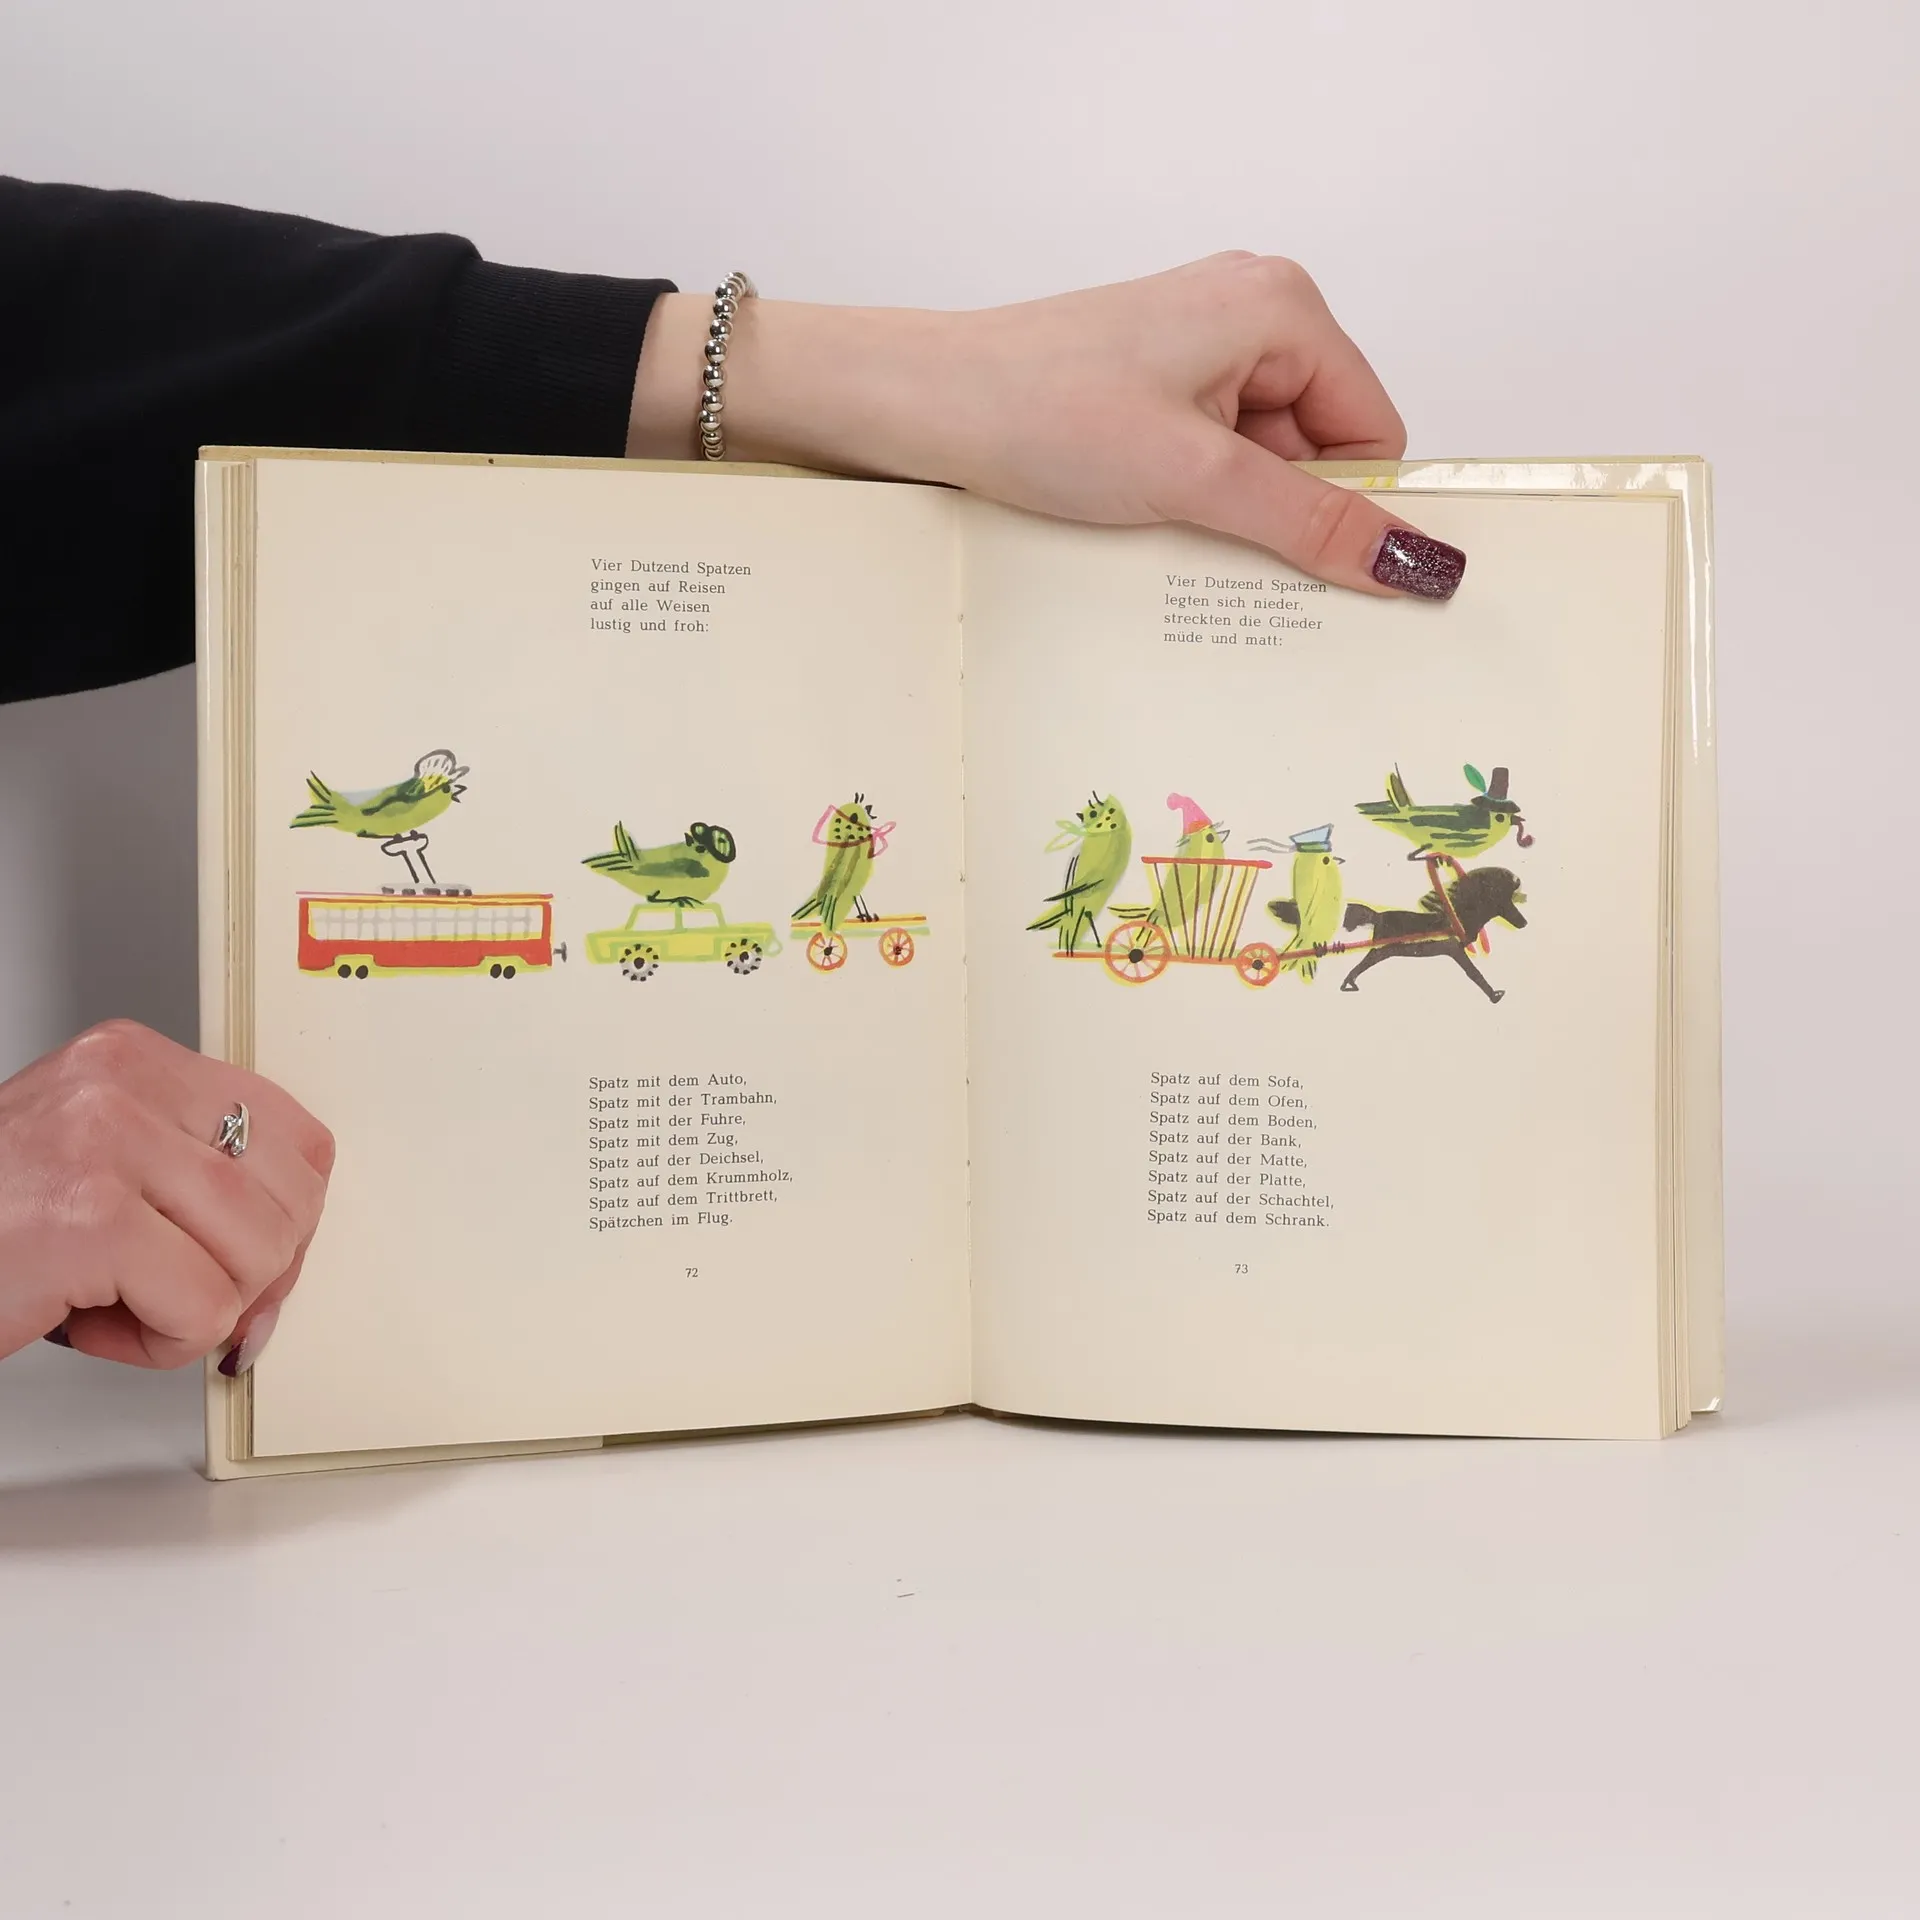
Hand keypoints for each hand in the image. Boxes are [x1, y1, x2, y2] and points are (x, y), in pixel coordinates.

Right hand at [0, 1021, 332, 1370]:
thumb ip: (194, 1191)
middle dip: (249, 1274)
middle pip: (292, 1200)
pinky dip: (160, 1343)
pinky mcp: (88, 1220)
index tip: (245, 1258)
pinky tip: (87, 1322)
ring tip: (111, 1301)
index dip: (287, 1219)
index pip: (297, 1137)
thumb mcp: (99, 1173)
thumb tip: (287, 1265)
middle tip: (171, 1292)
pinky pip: (203, 1307)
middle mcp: (121, 1085)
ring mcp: (104, 1144)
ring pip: (258, 1256)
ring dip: (196, 1311)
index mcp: (132, 1061)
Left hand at [629, 254, 1462, 600]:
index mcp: (1282, 307)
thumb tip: (1417, 561)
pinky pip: (1212, 458)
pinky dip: (1191, 497)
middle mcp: (1251, 313)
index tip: (1314, 564)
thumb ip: (1313, 524)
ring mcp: (1199, 350)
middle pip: (1322, 448)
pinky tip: (1139, 510)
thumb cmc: (1039, 409)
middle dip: (1279, 508)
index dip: (1351, 504)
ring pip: (1264, 462)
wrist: (920, 403)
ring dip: (1227, 509)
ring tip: (1154, 512)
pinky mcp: (1156, 386)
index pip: (1375, 429)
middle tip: (1208, 535)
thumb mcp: (1196, 479)